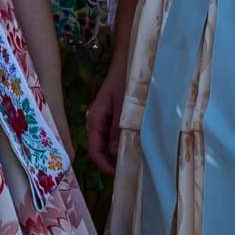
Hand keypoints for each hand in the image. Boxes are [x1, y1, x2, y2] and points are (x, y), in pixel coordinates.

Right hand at [84, 51, 129, 174]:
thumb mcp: (124, 106)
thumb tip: (114, 152)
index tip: (120, 175)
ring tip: (138, 162)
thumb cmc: (125, 80)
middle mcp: (99, 122)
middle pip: (102, 151)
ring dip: (121, 154)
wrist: (130, 60)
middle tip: (132, 172)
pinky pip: (118, 135)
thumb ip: (118, 128)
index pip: (94, 151)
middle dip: (114, 163)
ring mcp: (108, 120)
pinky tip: (139, 146)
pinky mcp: (118, 117)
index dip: (104, 166)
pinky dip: (126, 143)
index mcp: (95, 120)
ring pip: (111, 144)